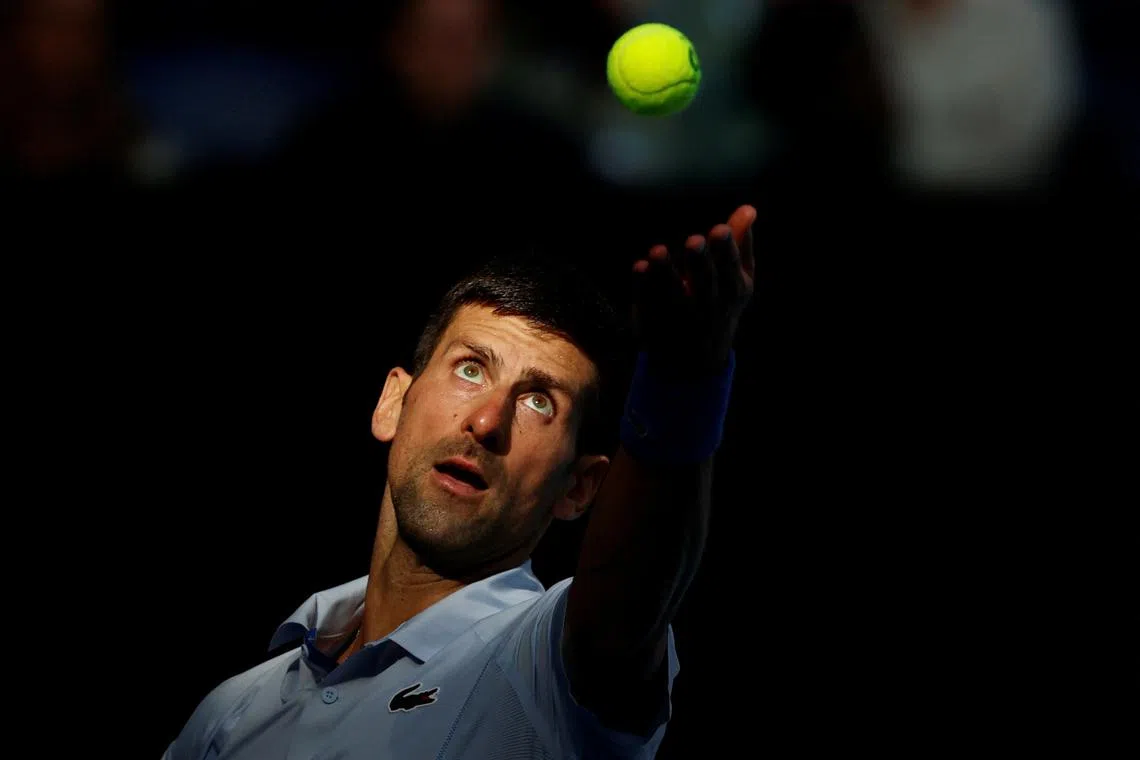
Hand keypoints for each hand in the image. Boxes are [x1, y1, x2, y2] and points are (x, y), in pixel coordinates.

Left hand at [632, 205, 755, 369]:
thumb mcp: (738, 279)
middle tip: (694, 241)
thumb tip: (748, 208)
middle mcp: (708, 306)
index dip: (725, 251)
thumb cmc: (721, 304)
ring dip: (665, 273)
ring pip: (672, 294)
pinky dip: (643, 287)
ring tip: (658, 251)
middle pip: (704, 283)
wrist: (697, 360)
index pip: (730, 269)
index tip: (719, 229)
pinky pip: (648, 304)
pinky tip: (640, 267)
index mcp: (732, 290)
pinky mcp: (655, 323)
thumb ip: (741, 244)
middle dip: (699, 262)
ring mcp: (680, 317)